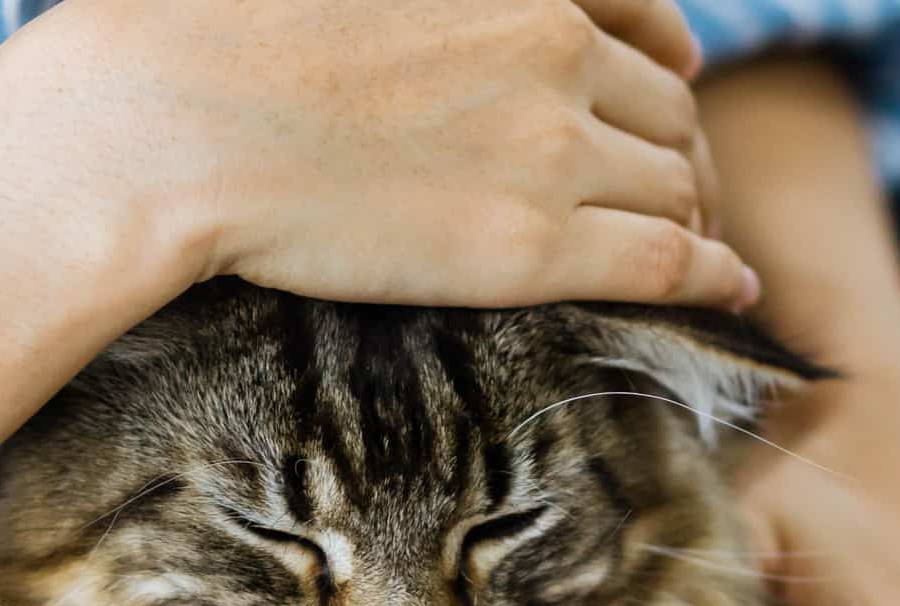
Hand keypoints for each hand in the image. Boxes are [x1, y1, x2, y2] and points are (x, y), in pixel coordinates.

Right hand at [32, 0, 750, 308]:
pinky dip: (712, 270)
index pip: (639, 17)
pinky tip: (731, 284)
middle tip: (674, 185)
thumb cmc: (209, 33)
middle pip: (664, 108)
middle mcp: (550, 46)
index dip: (666, 60)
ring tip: (694, 242)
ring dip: (692, 210)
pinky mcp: (532, 245)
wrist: (168, 123)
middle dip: (676, 145)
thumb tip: (439, 26)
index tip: (671, 82)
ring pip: (674, 182)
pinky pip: (666, 258)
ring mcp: (549, 146)